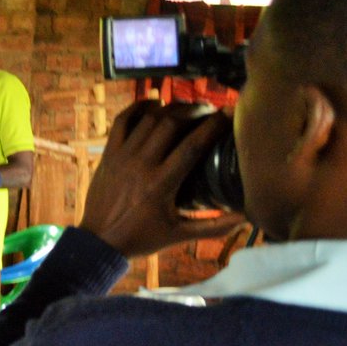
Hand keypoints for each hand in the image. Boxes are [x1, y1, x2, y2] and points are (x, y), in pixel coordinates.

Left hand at [80, 101, 245, 257]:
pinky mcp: (109, 153)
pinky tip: (155, 104)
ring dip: (171, 108)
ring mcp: (122, 156)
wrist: (99, 241)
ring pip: (148, 119)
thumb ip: (215, 227)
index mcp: (161, 184)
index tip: (229, 115)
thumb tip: (247, 218)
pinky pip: (122, 121)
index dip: (213, 126)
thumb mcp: (180, 235)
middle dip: (194, 111)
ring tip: (188, 108)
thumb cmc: (141, 238)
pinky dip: (138, 107)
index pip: (192, 145)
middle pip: (171, 124)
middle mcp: (141, 165)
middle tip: (210, 111)